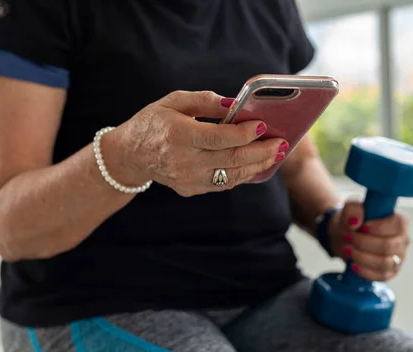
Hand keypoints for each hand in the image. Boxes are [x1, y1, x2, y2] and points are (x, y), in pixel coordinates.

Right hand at [116, 90, 286, 196]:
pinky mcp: (191, 189)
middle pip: (231, 159)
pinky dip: (243, 175)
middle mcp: (184, 161)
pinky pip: (224, 184)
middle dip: (261, 151)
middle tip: (281, 143)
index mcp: (178, 136)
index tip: (263, 124)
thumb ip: (204, 101)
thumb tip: (235, 103)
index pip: (219, 138)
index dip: (244, 133)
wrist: (130, 155)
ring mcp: (188, 179)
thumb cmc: (154, 122)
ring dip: (257, 166)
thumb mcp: (173, 101)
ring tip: (276, 155)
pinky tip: (257, 165)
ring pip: (232, 176)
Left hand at [329, 201, 409, 281]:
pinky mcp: (390, 272)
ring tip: (347, 249)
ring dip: (362, 257)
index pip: (397, 225)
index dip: (377, 228)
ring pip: (385, 263)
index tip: (361, 227)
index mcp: (400, 221)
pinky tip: (353, 264)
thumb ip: (353, 209)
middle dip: (363, 243)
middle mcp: (403, 240)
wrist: (347, 236)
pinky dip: (364, 271)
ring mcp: (398, 258)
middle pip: (388, 246)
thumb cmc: (354, 220)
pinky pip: (381, 276)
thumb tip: (354, 222)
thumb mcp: (351, 208)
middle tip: (347, 237)